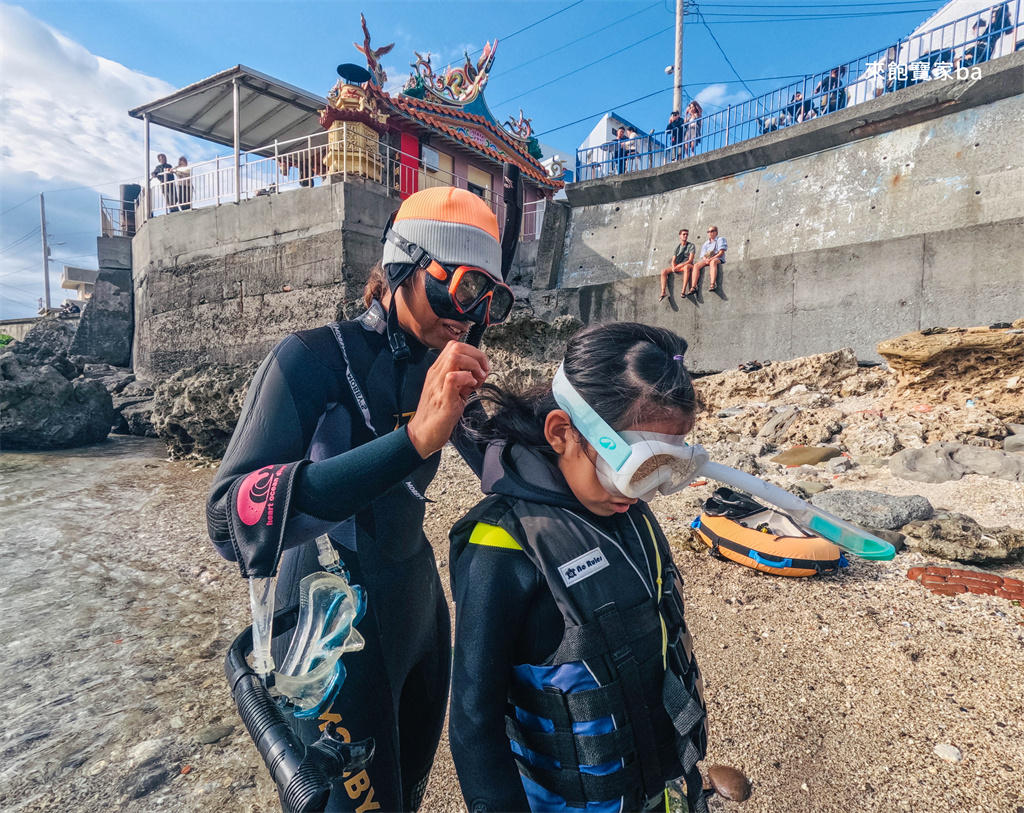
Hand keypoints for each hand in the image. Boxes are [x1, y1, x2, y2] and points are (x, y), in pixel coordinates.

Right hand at [406, 341, 490, 457]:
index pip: (455, 346)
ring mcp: (438, 385)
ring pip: (455, 357)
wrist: (421, 435)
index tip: (481, 367)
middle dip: (476, 356)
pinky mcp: (443, 399)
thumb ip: (463, 380)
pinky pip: (453, 377)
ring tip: (476, 380)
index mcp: (438, 372)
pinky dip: (467, 378)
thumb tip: (479, 373)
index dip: (473, 352)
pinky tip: (470, 388)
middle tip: (482, 372)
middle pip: (456, 347)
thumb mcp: (452, 392)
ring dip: (472, 365)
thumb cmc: (437, 416)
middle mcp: (436, 375)